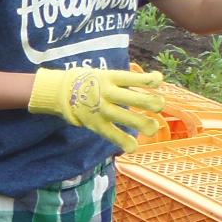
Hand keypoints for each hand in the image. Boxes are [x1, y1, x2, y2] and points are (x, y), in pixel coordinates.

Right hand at [27, 66, 163, 151]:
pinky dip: (122, 141)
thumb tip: (155, 82)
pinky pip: (110, 134)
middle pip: (129, 98)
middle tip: (160, 105)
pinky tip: (133, 147)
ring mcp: (100, 109)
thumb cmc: (93, 81)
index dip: (146, 80)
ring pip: (122, 116)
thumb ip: (129, 80)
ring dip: (139, 122)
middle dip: (146, 102)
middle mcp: (105, 93)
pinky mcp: (95, 123)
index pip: (130, 78)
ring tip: (153, 128)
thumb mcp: (107, 74)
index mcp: (110, 78)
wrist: (62, 91)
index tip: (159, 81)